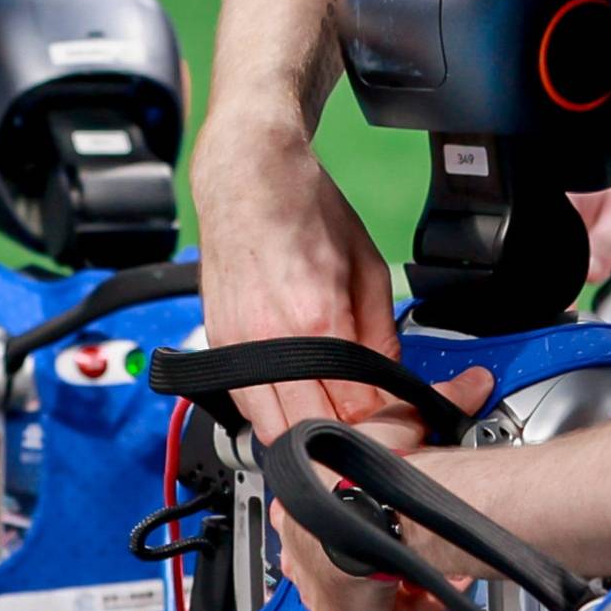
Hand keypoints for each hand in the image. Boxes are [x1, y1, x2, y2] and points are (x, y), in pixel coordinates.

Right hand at [192, 116, 404, 442]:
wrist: (249, 178)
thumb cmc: (305, 209)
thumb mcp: (367, 265)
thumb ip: (381, 330)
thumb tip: (391, 375)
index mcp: (316, 317)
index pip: (355, 405)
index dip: (381, 418)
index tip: (393, 413)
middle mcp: (270, 339)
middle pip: (312, 427)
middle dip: (343, 433)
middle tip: (363, 420)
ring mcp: (237, 345)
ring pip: (270, 429)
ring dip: (302, 432)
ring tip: (327, 414)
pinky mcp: (217, 344)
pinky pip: (243, 404)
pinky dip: (270, 412)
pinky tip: (293, 398)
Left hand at [267, 384, 485, 610]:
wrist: (372, 509)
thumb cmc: (370, 467)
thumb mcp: (398, 423)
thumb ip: (434, 404)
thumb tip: (472, 383)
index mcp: (300, 494)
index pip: (321, 507)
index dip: (363, 509)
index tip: (394, 510)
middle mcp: (300, 543)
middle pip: (337, 554)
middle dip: (377, 550)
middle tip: (413, 543)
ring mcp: (317, 584)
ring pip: (359, 590)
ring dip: (395, 580)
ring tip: (430, 565)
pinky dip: (411, 606)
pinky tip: (435, 588)